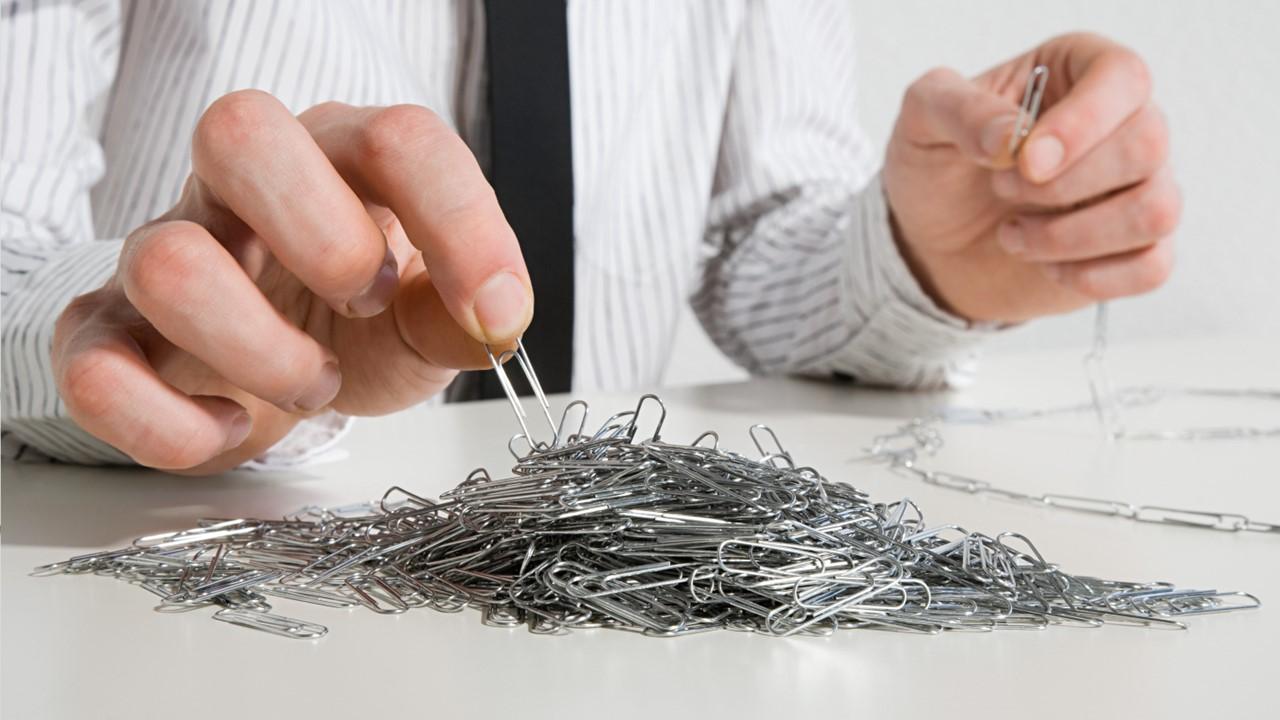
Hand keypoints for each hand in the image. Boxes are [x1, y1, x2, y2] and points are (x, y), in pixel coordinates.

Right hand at [52, 91, 532, 473]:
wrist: (280, 371)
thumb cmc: (362, 322)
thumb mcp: (432, 317)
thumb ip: (466, 314)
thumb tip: (495, 319)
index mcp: (339, 157)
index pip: (398, 140)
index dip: (459, 225)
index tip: (494, 312)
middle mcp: (241, 185)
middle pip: (239, 132)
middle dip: (326, 239)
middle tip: (368, 306)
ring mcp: (164, 250)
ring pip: (168, 263)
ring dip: (263, 352)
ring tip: (314, 385)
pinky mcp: (108, 335)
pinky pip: (95, 373)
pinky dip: (175, 425)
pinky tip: (232, 427)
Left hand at [883, 33, 1177, 322]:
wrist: (933, 240)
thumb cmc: (938, 164)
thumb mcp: (923, 117)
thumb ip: (960, 110)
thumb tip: (1013, 137)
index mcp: (1081, 70)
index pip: (1124, 78)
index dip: (1083, 122)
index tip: (1027, 162)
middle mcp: (1125, 123)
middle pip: (1147, 147)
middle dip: (1063, 186)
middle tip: (1001, 190)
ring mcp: (1138, 186)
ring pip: (1155, 211)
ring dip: (1070, 236)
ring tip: (1012, 234)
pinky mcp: (1135, 248)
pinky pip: (1151, 267)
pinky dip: (1090, 275)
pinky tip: (1044, 264)